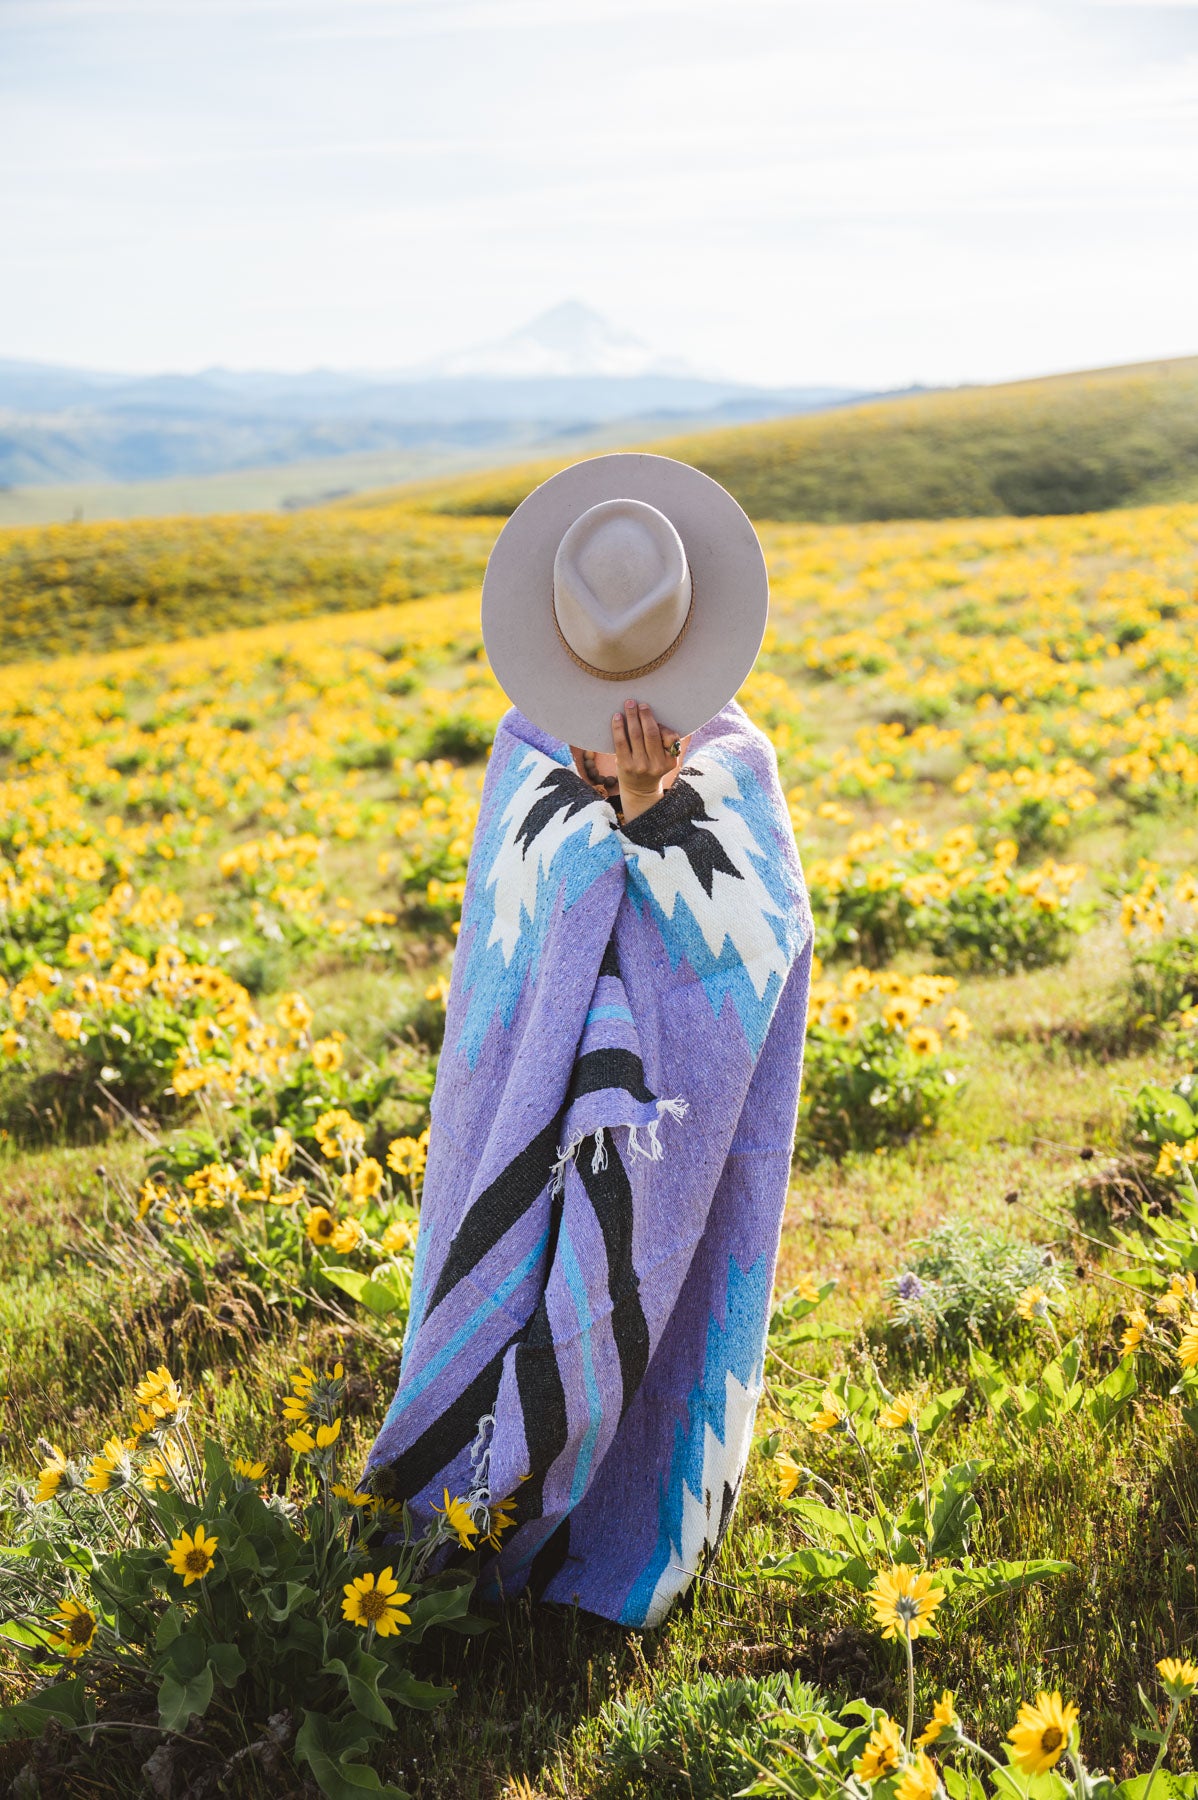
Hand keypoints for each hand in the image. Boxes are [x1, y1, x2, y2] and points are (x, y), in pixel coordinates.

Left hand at [611, 700, 688, 823]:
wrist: (639, 790)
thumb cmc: (653, 767)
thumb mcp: (666, 759)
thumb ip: (667, 741)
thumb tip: (656, 720)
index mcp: (669, 761)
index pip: (669, 737)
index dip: (660, 724)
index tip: (648, 710)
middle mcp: (655, 764)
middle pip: (650, 733)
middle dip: (644, 715)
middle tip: (639, 703)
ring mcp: (639, 765)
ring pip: (635, 735)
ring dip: (631, 716)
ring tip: (629, 704)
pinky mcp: (624, 765)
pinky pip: (621, 742)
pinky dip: (618, 727)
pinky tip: (617, 717)